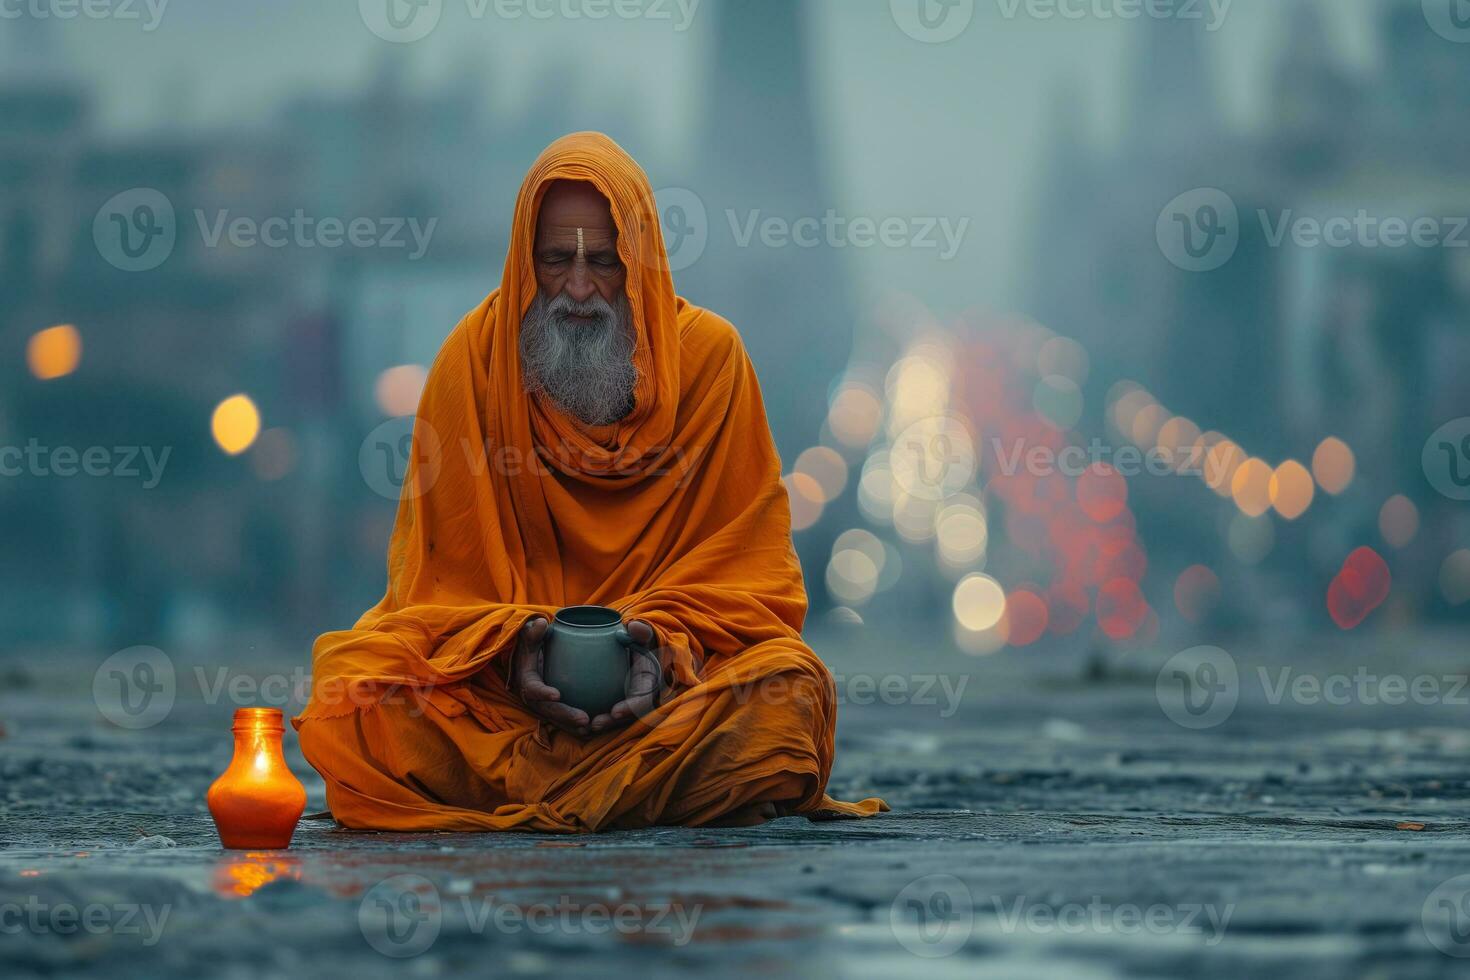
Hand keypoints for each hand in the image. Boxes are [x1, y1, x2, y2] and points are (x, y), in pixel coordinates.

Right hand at [510, 616, 589, 736]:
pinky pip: (563, 720)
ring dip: (572, 725)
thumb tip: (541, 623)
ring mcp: (543, 705)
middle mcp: (533, 697)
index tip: (557, 694)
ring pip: (557, 719)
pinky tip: (592, 730)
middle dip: (565, 716)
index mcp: (527, 680)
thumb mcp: (529, 637)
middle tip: (585, 719)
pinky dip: (575, 726)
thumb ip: (533, 632)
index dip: (543, 693)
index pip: (533, 688)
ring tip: (591, 728)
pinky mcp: (553, 709)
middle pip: (548, 710)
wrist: (530, 657)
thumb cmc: (532, 645)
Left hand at [589, 619, 660, 734]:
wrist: (632, 651)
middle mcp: (640, 695)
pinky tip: (577, 726)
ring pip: (617, 718)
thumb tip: (634, 626)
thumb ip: (640, 632)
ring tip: (585, 727)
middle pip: (629, 714)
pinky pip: (606, 714)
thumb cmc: (637, 643)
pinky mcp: (615, 703)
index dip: (632, 707)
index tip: (615, 711)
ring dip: (602, 724)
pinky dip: (594, 720)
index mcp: (648, 681)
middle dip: (613, 722)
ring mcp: (628, 702)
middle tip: (594, 724)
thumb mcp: (642, 636)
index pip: (644, 697)